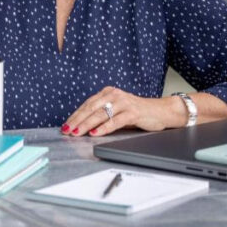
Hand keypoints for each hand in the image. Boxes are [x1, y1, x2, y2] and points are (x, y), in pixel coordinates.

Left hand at [62, 86, 186, 136]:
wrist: (161, 111)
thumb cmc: (137, 113)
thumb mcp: (117, 111)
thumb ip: (102, 114)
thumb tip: (82, 126)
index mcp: (108, 93)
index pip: (87, 104)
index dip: (75, 115)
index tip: (66, 125)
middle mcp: (114, 95)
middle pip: (91, 108)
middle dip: (77, 120)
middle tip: (67, 130)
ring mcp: (123, 102)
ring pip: (100, 114)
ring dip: (86, 124)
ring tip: (77, 132)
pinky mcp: (132, 112)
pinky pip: (115, 121)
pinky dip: (103, 128)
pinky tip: (95, 133)